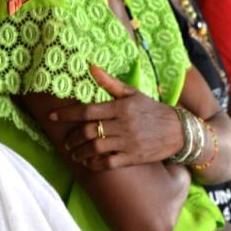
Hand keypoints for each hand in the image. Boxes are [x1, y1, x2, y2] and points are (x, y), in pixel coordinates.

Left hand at [48, 65, 184, 168]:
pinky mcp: (133, 158)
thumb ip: (110, 83)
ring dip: (79, 152)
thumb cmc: (152, 110)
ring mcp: (128, 143)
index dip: (67, 114)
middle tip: (66, 141)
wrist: (179, 131)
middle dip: (72, 138)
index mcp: (121, 107)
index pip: (88, 111)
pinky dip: (94, 164)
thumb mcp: (133, 93)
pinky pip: (107, 163)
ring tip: (74, 153)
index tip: (52, 117)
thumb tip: (90, 66)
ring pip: (95, 149)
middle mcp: (123, 125)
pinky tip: (88, 163)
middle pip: (88, 131)